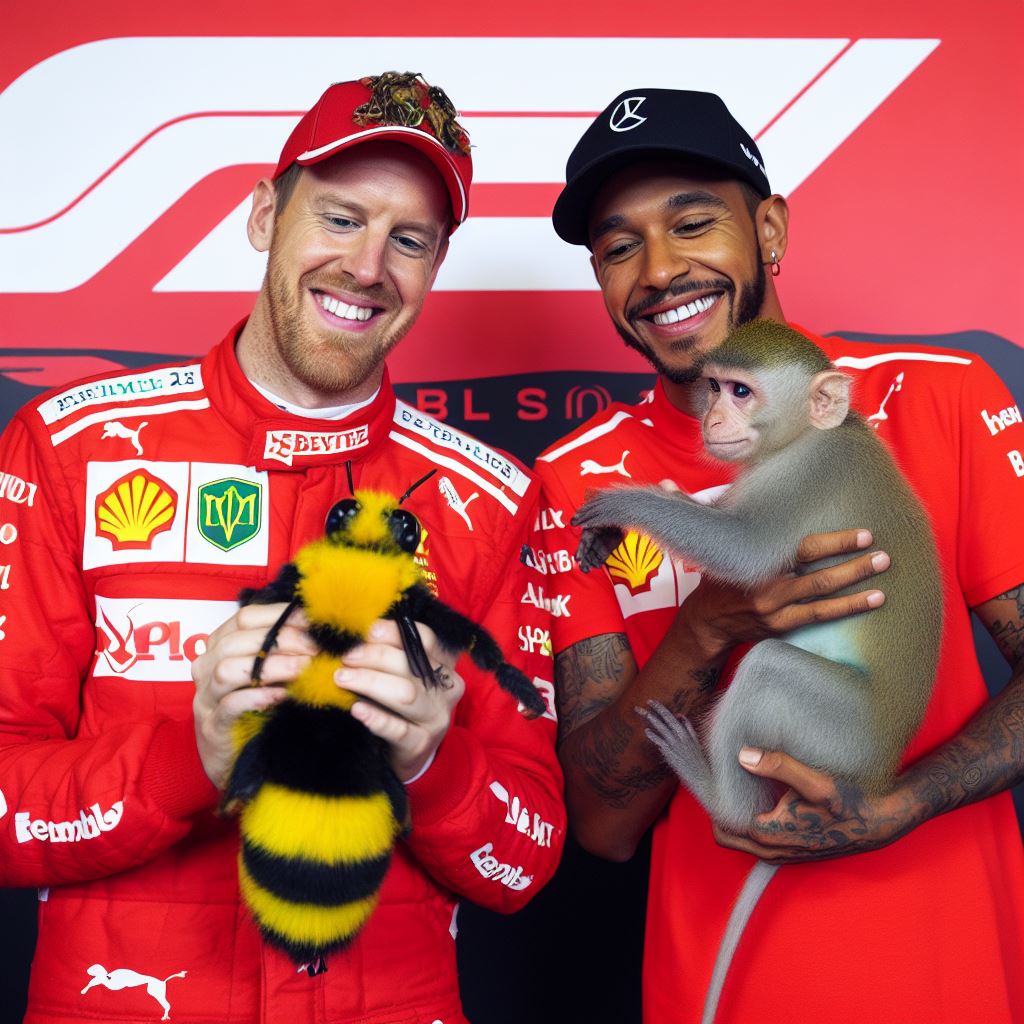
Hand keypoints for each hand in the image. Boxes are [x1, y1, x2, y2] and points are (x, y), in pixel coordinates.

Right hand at [191, 603, 314, 787]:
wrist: (236, 758)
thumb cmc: (257, 706)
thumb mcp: (269, 672)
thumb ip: (284, 649)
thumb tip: (321, 629)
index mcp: (219, 645)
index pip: (245, 617)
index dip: (282, 616)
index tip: (315, 622)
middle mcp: (206, 667)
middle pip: (238, 641)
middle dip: (283, 639)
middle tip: (317, 647)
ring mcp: (206, 697)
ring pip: (229, 670)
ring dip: (272, 666)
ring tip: (305, 668)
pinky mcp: (213, 726)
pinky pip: (230, 705)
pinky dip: (258, 697)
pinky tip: (284, 695)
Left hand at [335, 619, 464, 782]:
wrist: (409, 752)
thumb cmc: (401, 706)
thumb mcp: (403, 677)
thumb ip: (391, 655)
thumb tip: (360, 631)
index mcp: (445, 666)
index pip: (427, 640)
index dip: (396, 632)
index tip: (368, 630)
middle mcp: (447, 690)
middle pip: (413, 665)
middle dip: (375, 656)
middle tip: (346, 657)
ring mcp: (436, 719)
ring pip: (405, 694)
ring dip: (371, 682)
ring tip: (342, 678)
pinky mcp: (420, 744)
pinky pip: (398, 730)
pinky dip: (376, 717)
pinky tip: (357, 709)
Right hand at [676, 529, 888, 660]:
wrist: (707, 622)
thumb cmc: (718, 576)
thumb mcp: (715, 545)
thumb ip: (713, 512)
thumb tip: (685, 483)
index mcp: (757, 561)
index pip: (803, 549)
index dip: (835, 542)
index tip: (865, 534)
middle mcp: (767, 586)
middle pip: (818, 575)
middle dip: (854, 564)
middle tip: (884, 555)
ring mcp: (775, 609)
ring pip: (822, 597)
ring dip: (856, 587)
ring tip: (883, 578)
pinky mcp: (781, 627)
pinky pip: (818, 618)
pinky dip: (846, 609)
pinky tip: (871, 602)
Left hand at [711, 748, 915, 861]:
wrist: (880, 823)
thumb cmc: (849, 803)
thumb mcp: (815, 781)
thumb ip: (778, 766)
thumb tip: (743, 755)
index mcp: (769, 834)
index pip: (722, 823)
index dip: (715, 800)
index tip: (713, 776)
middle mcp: (772, 850)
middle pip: (727, 835)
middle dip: (720, 811)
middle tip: (722, 779)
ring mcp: (782, 853)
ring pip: (743, 839)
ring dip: (736, 817)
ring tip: (738, 785)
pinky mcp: (792, 849)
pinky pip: (759, 839)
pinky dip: (753, 821)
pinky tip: (761, 795)